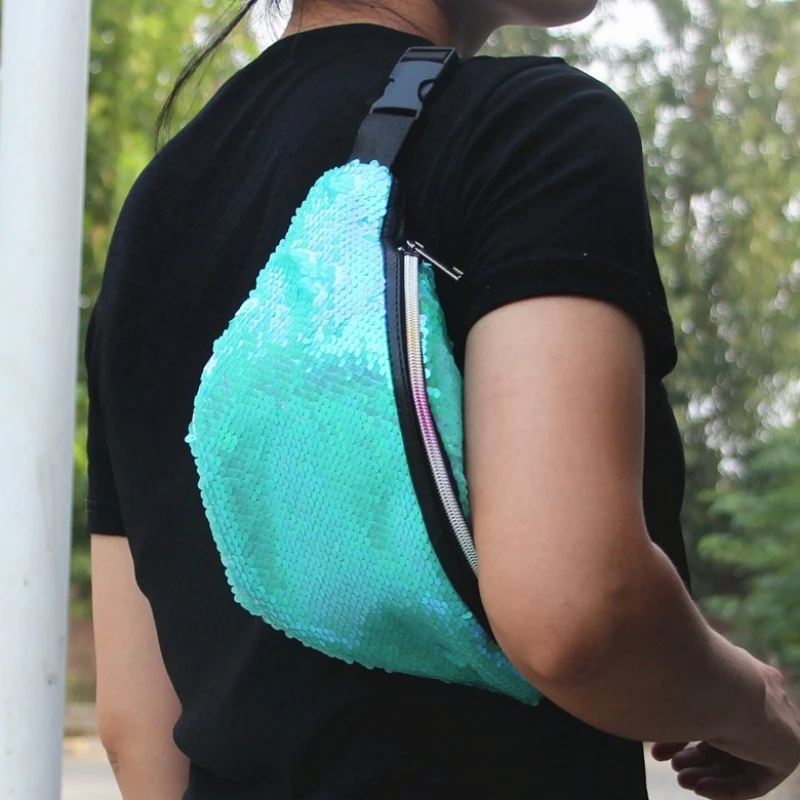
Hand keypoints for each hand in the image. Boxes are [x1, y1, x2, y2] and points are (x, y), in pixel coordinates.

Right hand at [652, 663, 799, 798]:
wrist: (721, 686)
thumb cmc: (690, 677)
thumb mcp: (675, 685)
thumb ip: (670, 695)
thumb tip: (638, 703)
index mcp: (739, 674)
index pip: (713, 712)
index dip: (687, 731)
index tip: (663, 744)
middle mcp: (760, 697)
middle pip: (725, 738)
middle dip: (695, 756)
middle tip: (672, 765)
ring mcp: (776, 724)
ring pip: (737, 759)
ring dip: (706, 773)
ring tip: (681, 780)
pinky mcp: (786, 751)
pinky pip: (755, 777)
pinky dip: (726, 786)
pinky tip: (700, 789)